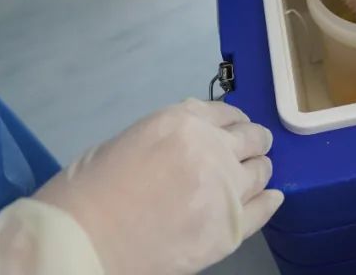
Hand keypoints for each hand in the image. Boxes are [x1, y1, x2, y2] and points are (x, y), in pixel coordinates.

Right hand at [34, 99, 281, 274]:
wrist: (83, 241)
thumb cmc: (90, 189)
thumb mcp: (130, 139)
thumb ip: (170, 135)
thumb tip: (191, 140)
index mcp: (183, 121)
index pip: (225, 113)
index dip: (233, 121)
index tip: (235, 128)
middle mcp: (212, 149)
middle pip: (252, 138)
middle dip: (253, 142)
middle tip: (252, 149)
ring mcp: (225, 190)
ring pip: (261, 171)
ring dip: (259, 169)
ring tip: (256, 173)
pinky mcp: (230, 229)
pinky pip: (263, 210)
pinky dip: (269, 201)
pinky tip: (272, 197)